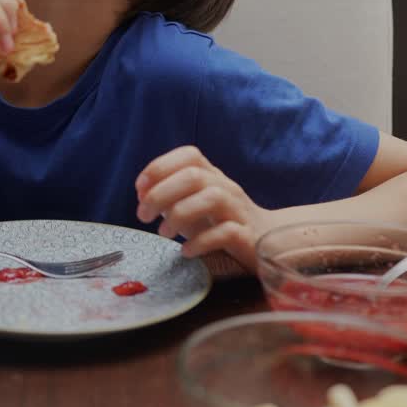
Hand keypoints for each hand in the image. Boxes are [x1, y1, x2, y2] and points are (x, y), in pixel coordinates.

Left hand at [135, 146, 269, 273]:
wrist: (266, 242)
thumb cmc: (220, 222)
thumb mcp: (192, 204)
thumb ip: (169, 196)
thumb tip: (142, 194)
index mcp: (212, 176)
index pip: (190, 155)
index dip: (160, 167)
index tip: (139, 189)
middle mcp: (227, 188)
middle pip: (194, 176)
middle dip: (161, 193)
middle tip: (144, 216)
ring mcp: (239, 211)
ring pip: (213, 198)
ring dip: (180, 214)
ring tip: (164, 233)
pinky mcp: (248, 237)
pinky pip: (227, 232)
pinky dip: (201, 242)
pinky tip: (186, 251)